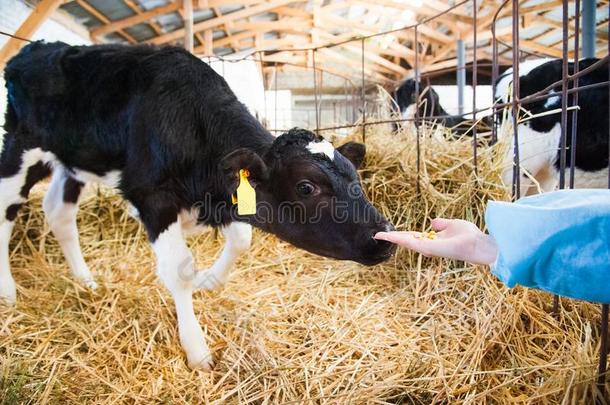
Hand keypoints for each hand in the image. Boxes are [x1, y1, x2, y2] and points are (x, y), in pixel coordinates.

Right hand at [374, 218, 497, 264]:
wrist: (478, 244)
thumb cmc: (469, 236)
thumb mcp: (452, 225)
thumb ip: (441, 224)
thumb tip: (433, 223)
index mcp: (432, 241)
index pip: (413, 237)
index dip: (402, 235)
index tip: (390, 233)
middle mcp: (428, 246)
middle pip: (406, 241)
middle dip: (393, 238)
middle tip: (378, 235)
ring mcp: (428, 249)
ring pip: (406, 242)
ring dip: (392, 239)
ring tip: (380, 235)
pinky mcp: (429, 249)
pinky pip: (412, 243)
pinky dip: (400, 240)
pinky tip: (391, 236)